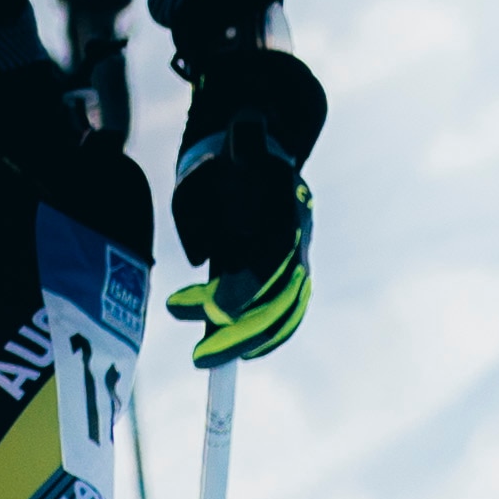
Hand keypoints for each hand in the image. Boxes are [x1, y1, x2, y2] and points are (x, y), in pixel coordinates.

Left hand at [168, 41, 325, 363]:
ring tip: (215, 360)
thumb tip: (202, 256)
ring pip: (287, 306)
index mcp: (282, 208)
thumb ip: (210, 197)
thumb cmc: (230, 151)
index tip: (207, 313)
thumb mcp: (216, 158)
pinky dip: (273, 332)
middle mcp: (296, 234)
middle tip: (200, 354)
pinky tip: (244, 353)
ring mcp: (298, 249)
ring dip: (255, 338)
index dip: (240, 293)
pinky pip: (290, 304)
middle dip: (241, 330)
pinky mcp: (290, 260)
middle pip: (277, 296)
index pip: (266, 264)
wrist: (261, 137)